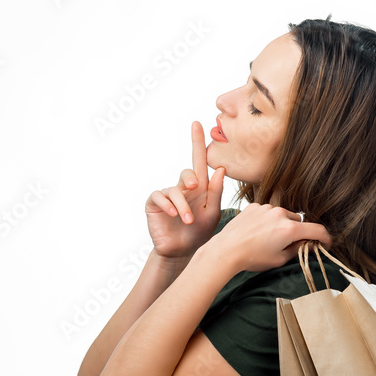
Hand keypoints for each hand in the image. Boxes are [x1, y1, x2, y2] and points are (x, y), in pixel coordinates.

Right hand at [145, 121, 225, 258]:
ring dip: (182, 205)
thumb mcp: (212, 213)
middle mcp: (183, 188)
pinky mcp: (155, 203)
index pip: (200, 161)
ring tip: (189, 220)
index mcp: (200, 187)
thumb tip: (220, 169)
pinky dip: (168, 205)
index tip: (197, 123)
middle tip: (194, 186)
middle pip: (187, 171)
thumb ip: (216, 192)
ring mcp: (168, 195)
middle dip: (191, 178)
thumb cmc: (199, 233)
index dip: (198, 142)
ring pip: (175, 189)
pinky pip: (160, 196)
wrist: (182, 252)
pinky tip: (174, 215)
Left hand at [210, 203, 332, 273]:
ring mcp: (266, 208)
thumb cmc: (252, 258)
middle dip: (297, 232)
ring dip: (282, 225)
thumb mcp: (279, 259)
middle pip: (299, 221)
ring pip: (283, 216)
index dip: (325, 238)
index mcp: (289, 229)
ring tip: (267, 240)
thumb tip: (310, 245)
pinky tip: (257, 233)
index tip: (325, 244)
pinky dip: (267, 221)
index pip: (317, 230)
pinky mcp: (254, 206)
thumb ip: (298, 250)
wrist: (226, 250)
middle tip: (288, 245)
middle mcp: (280, 214)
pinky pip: (268, 212)